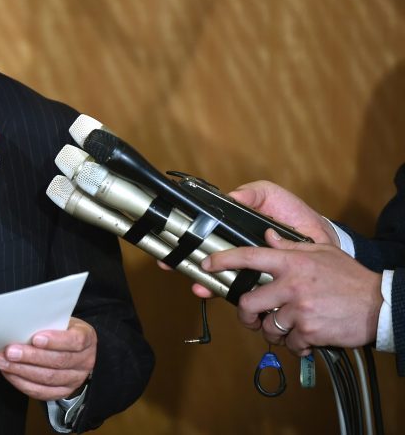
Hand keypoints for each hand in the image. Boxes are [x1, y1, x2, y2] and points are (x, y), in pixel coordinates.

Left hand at [0, 319, 95, 400]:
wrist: (72, 349)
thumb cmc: (61, 330)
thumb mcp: (60, 320)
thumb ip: (47, 322)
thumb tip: (20, 323)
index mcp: (87, 339)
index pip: (75, 341)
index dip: (55, 341)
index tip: (35, 338)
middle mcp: (85, 361)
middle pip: (58, 362)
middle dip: (31, 357)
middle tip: (10, 351)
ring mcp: (75, 379)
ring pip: (49, 379)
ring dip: (22, 371)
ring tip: (3, 362)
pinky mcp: (63, 392)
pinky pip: (42, 392)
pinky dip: (22, 383)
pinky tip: (9, 373)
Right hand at [181, 179, 338, 298]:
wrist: (322, 241)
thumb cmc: (294, 215)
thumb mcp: (271, 196)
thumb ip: (251, 194)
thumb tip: (232, 198)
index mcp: (232, 229)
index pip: (203, 235)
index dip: (185, 242)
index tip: (170, 248)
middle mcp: (236, 250)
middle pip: (204, 259)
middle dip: (187, 266)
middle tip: (172, 268)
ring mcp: (248, 269)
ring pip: (220, 279)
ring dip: (206, 284)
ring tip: (200, 287)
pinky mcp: (262, 285)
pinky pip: (243, 294)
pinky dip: (232, 298)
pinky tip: (225, 298)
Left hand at [201, 229, 382, 353]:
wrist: (380, 305)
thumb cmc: (350, 278)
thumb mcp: (321, 252)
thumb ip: (291, 245)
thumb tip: (268, 235)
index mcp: (291, 263)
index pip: (249, 257)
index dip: (224, 260)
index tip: (208, 265)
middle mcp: (291, 285)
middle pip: (248, 303)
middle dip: (245, 313)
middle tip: (250, 316)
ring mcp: (299, 310)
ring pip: (267, 326)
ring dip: (272, 331)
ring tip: (285, 328)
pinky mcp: (309, 331)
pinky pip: (289, 343)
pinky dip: (295, 345)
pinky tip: (305, 337)